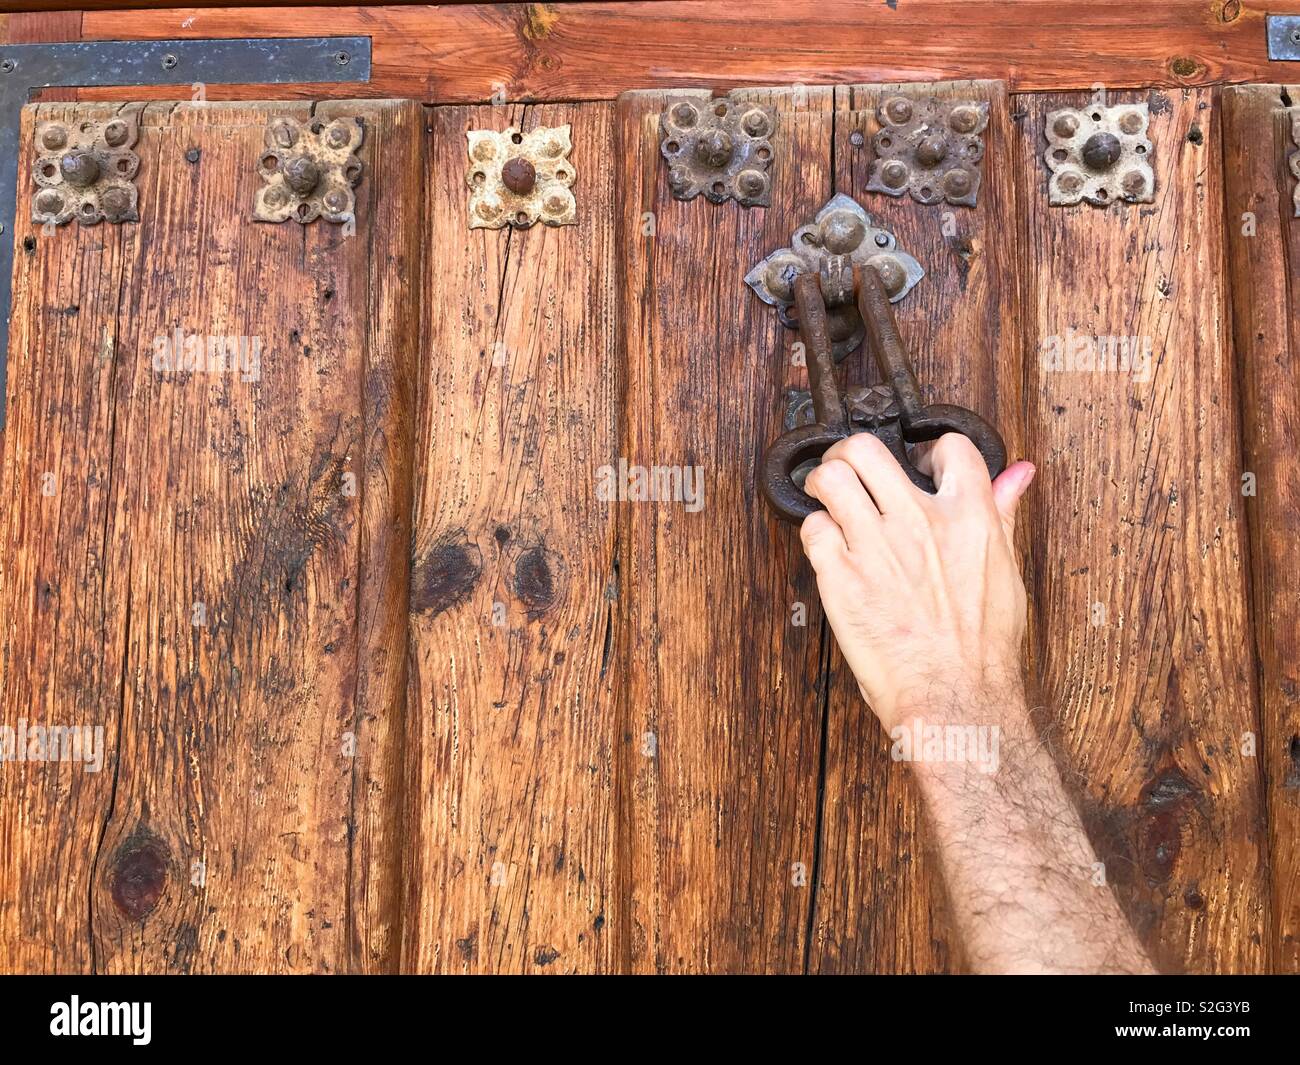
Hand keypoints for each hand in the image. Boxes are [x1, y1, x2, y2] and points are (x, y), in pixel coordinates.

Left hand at [800, 432, 1034, 731]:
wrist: (954, 696)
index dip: (930, 452)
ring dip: (823, 485)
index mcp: (968, 516)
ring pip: (829, 479)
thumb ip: (1003, 513)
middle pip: (865, 449)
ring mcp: (876, 546)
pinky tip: (829, 549)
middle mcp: (918, 521)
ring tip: (827, 501)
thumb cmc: (982, 647)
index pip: (949, 446)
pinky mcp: (840, 575)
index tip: (920, 471)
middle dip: (849, 454)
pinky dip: (815, 533)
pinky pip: (812, 529)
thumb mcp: (1005, 570)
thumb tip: (1018, 474)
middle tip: (848, 472)